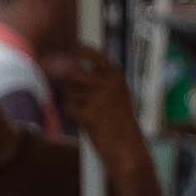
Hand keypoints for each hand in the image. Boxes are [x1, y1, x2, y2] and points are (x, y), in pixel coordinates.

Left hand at [42, 42, 143, 164]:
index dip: (81, 50)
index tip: (73, 47)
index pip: (95, 55)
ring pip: (70, 92)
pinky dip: (73, 116)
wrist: (127, 148)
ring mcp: (100, 99)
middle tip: (79, 96)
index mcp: (117, 77)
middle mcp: (109, 84)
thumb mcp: (116, 95)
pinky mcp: (90, 114)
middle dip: (70, 84)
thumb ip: (98, 79)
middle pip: (74, 74)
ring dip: (74, 102)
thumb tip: (68, 67)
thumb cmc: (119, 121)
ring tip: (90, 114)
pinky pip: (69, 108)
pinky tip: (87, 123)